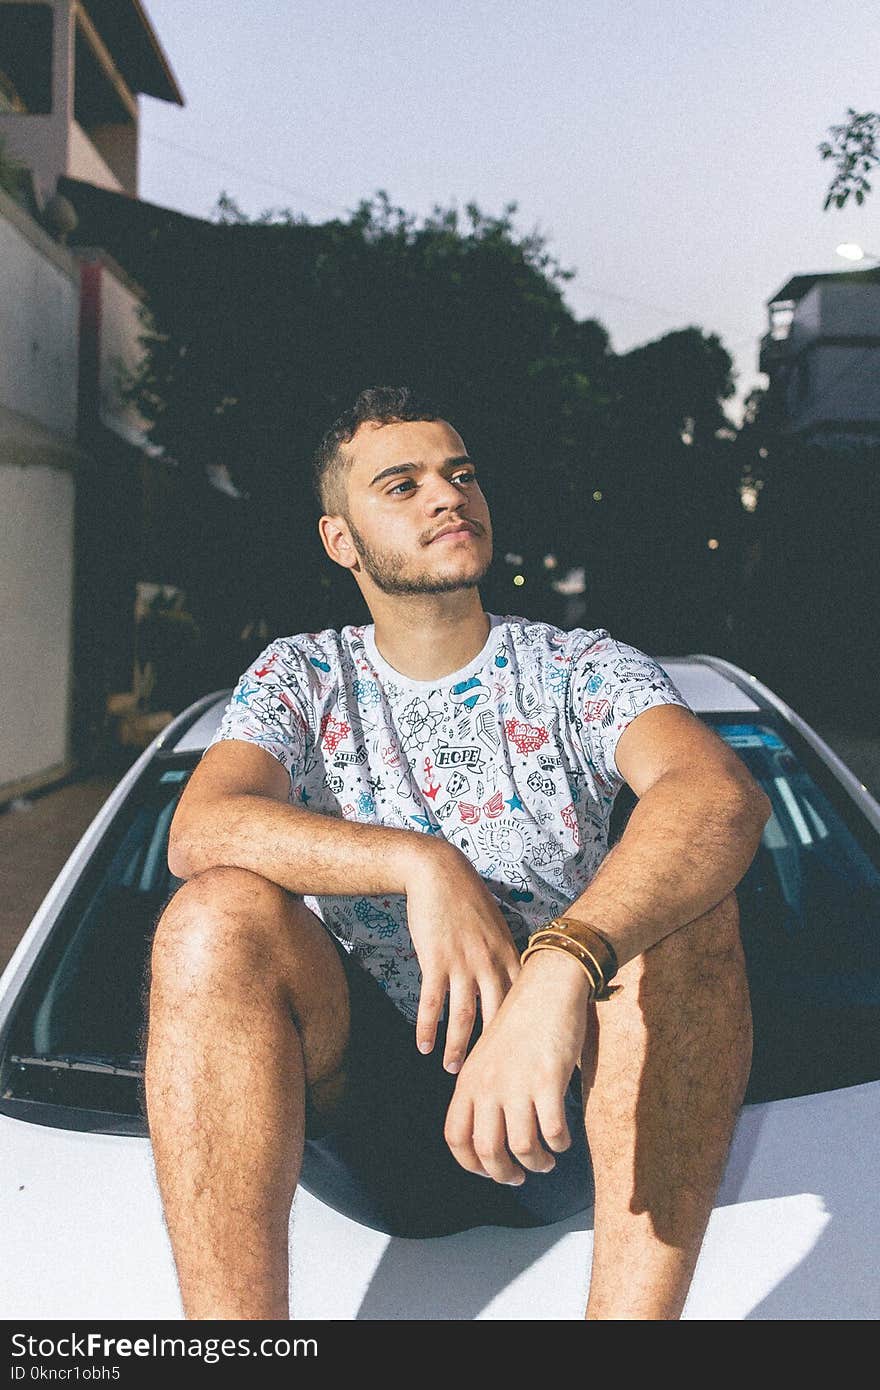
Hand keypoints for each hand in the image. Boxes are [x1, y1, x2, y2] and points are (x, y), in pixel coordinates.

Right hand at [402, 839, 521, 1072]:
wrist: (439, 871)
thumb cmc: (468, 900)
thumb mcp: (497, 927)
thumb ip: (506, 957)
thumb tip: (517, 986)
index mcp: (509, 955)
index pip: (524, 1004)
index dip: (529, 1033)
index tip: (533, 1059)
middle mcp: (491, 962)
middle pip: (497, 1018)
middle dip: (494, 1052)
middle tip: (493, 1080)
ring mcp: (464, 961)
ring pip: (464, 1016)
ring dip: (457, 1047)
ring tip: (452, 1070)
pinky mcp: (436, 959)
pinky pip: (433, 1002)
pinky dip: (427, 1027)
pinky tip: (422, 1046)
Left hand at [444, 948, 591, 1183]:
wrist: (546, 987)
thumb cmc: (521, 1022)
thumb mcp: (488, 1055)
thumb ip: (483, 1089)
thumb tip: (490, 1134)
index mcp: (468, 1079)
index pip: (455, 1137)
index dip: (471, 1164)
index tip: (489, 1170)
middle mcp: (487, 1084)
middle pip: (487, 1151)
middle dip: (505, 1174)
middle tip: (520, 1176)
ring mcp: (517, 1083)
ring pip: (522, 1148)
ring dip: (536, 1164)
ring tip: (546, 1160)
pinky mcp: (548, 1080)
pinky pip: (552, 1132)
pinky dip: (559, 1144)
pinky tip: (563, 1140)